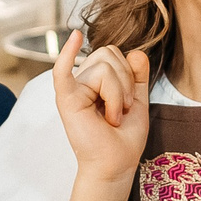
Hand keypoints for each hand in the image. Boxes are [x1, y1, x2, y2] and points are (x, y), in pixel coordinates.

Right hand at [52, 31, 152, 181]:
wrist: (117, 164)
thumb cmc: (124, 138)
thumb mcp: (137, 102)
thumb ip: (137, 76)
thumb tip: (136, 52)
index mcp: (97, 79)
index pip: (114, 54)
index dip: (129, 74)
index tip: (128, 104)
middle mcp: (82, 80)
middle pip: (108, 54)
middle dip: (124, 83)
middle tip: (120, 111)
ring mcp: (72, 88)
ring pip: (103, 67)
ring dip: (118, 95)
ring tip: (111, 117)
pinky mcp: (67, 100)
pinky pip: (63, 71)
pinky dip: (68, 53)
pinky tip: (74, 35)